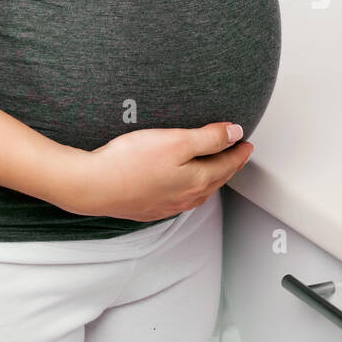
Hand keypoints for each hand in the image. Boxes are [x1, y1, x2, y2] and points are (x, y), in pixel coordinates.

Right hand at [53, 122, 253, 221]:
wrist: (95, 186)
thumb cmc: (131, 162)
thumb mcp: (176, 141)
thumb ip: (208, 138)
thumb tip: (235, 134)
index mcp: (197, 180)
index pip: (227, 164)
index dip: (239, 152)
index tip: (247, 143)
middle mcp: (186, 197)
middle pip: (215, 179)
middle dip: (229, 165)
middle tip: (237, 154)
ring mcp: (168, 205)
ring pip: (199, 192)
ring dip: (211, 178)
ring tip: (214, 167)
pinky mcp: (150, 207)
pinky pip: (180, 198)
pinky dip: (190, 188)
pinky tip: (181, 184)